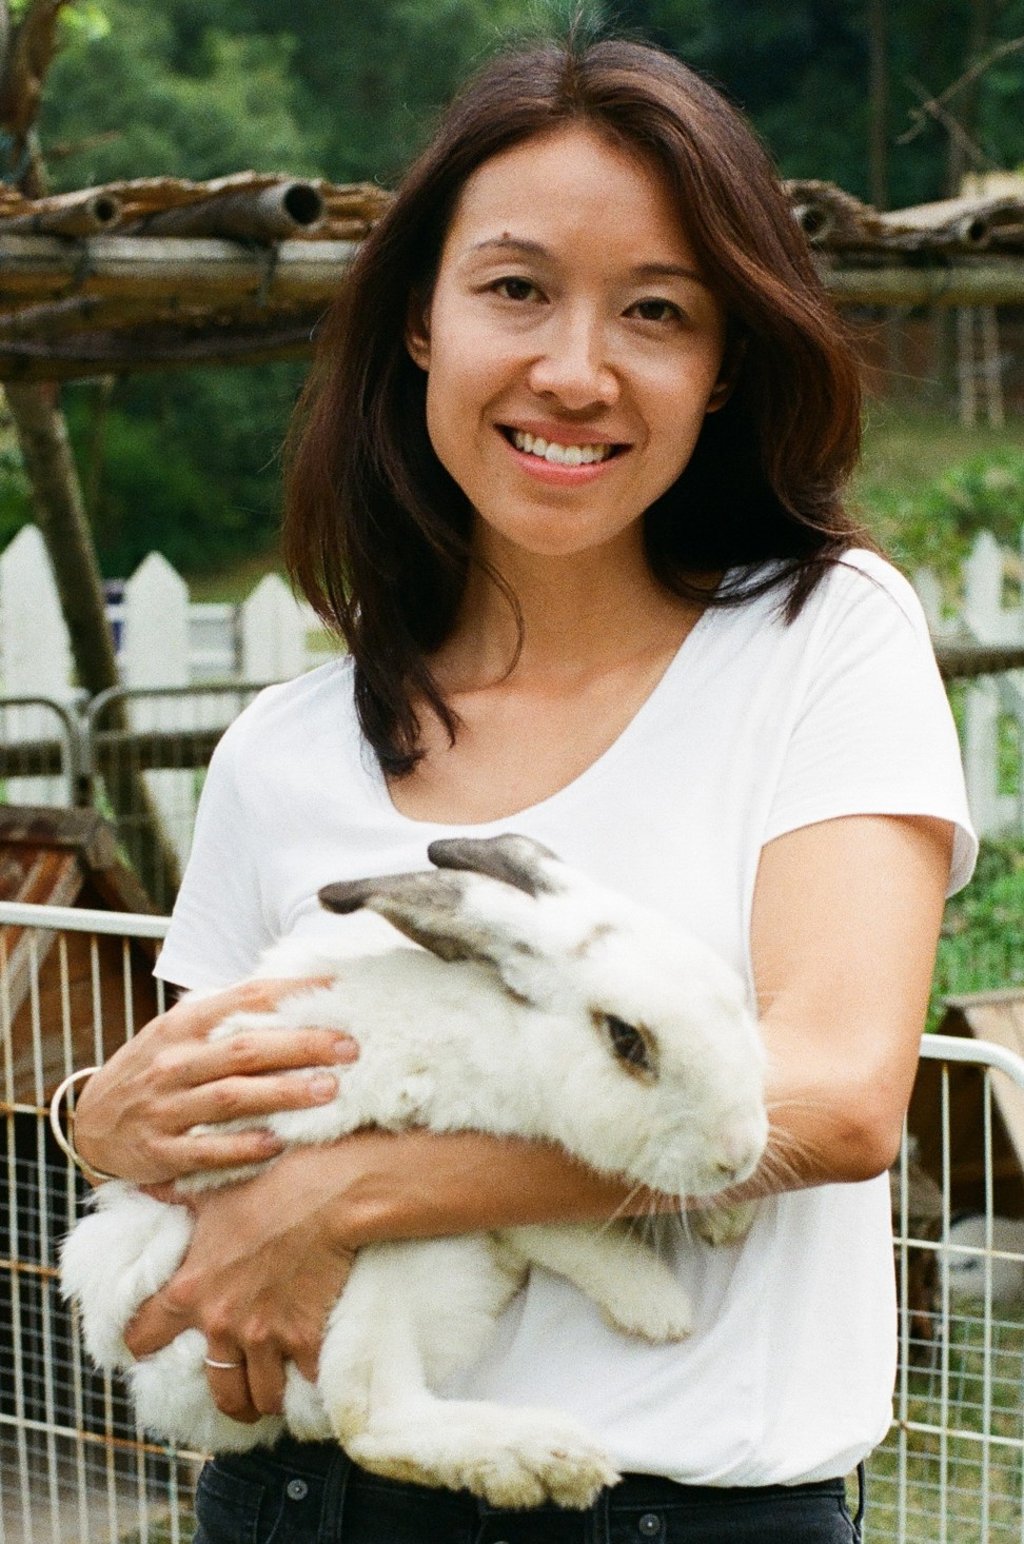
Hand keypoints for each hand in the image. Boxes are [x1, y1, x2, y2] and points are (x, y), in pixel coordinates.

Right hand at [73, 979, 357, 1185]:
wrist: (90, 1123)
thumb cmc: (154, 1070)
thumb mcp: (179, 1032)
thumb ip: (227, 1015)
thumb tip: (294, 990)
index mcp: (183, 1026)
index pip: (244, 999)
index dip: (293, 992)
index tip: (338, 990)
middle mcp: (174, 1063)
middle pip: (245, 1049)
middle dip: (301, 1046)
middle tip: (349, 1047)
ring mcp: (165, 1107)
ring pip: (229, 1097)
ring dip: (282, 1093)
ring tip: (328, 1090)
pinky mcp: (159, 1151)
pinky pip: (205, 1150)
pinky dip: (242, 1147)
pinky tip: (278, 1144)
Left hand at [125, 1145, 357, 1420]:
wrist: (327, 1194)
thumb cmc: (266, 1186)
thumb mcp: (206, 1189)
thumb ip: (169, 1195)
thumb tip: (141, 1183)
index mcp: (190, 1290)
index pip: (142, 1340)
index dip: (146, 1345)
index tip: (158, 1346)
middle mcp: (222, 1323)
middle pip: (216, 1390)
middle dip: (228, 1393)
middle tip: (239, 1386)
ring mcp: (265, 1337)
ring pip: (260, 1397)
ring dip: (267, 1394)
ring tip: (276, 1385)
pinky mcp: (305, 1339)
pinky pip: (304, 1382)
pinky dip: (309, 1382)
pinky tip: (312, 1372)